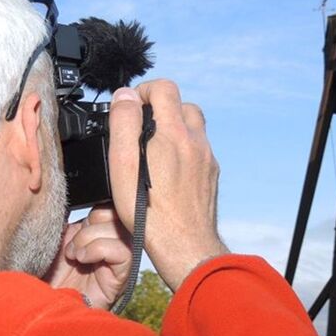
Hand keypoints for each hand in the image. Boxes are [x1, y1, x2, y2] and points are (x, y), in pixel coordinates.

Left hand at [43, 206, 132, 308]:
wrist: (46, 302)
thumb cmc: (48, 272)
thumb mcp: (55, 235)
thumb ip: (68, 215)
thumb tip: (65, 195)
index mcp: (98, 228)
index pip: (110, 203)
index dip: (94, 206)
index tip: (74, 224)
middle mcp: (112, 241)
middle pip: (117, 212)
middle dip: (90, 224)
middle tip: (71, 243)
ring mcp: (119, 258)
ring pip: (119, 229)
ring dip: (89, 238)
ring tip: (74, 255)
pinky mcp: (123, 275)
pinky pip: (122, 251)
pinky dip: (98, 250)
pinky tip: (82, 261)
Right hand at [108, 80, 229, 290]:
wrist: (185, 247)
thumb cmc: (149, 212)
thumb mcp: (123, 166)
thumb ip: (123, 124)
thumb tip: (126, 96)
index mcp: (174, 133)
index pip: (165, 88)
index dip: (144, 91)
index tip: (131, 108)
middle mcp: (196, 142)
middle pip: (183, 105)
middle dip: (161, 109)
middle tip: (142, 129)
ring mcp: (207, 160)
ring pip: (194, 129)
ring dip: (175, 130)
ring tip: (154, 150)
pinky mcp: (211, 176)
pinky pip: (200, 151)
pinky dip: (185, 151)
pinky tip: (169, 173)